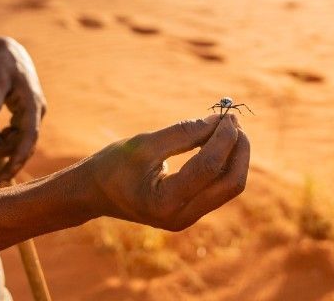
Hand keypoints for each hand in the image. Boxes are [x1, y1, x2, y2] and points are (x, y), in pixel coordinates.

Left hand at [0, 37, 46, 186]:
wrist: (9, 52)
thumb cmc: (3, 64)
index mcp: (33, 105)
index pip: (29, 138)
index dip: (18, 158)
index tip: (4, 176)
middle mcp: (35, 113)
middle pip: (22, 144)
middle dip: (2, 157)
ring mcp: (30, 115)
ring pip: (15, 140)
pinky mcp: (22, 115)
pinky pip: (11, 133)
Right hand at [82, 114, 248, 230]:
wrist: (95, 192)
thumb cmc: (114, 164)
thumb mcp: (145, 143)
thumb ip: (183, 133)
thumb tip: (219, 121)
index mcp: (166, 202)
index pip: (209, 168)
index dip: (223, 139)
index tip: (228, 115)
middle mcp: (182, 217)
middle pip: (230, 184)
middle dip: (238, 150)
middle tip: (234, 121)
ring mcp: (188, 218)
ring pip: (228, 187)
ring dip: (234, 156)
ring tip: (229, 127)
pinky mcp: (189, 211)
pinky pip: (217, 187)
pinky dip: (222, 163)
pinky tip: (218, 141)